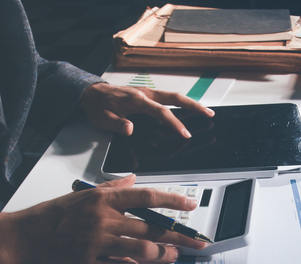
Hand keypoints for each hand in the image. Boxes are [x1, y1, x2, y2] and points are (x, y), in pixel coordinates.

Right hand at [0, 175, 205, 263]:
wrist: (20, 238)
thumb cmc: (50, 216)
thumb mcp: (80, 196)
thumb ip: (110, 188)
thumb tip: (133, 179)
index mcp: (102, 201)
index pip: (146, 198)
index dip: (172, 202)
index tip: (191, 206)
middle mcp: (103, 220)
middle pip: (151, 229)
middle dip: (179, 237)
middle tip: (197, 243)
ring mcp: (97, 244)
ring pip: (142, 251)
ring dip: (162, 255)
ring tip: (172, 256)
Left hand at [80, 83, 214, 137]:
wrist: (91, 93)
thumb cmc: (97, 106)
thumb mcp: (102, 119)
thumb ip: (117, 124)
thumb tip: (129, 128)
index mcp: (136, 100)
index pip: (161, 112)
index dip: (174, 123)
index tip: (185, 134)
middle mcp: (145, 94)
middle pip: (175, 98)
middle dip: (194, 106)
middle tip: (209, 115)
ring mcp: (148, 93)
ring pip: (174, 97)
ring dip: (191, 104)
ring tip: (206, 112)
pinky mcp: (148, 96)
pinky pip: (168, 99)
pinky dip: (181, 104)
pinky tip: (189, 110)